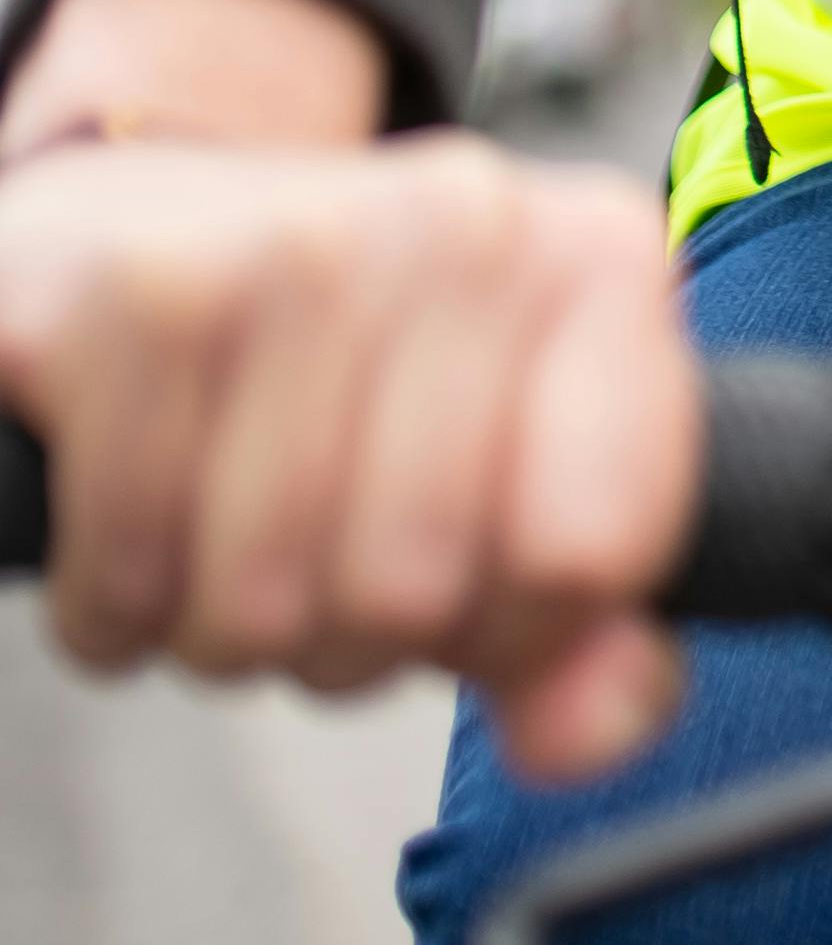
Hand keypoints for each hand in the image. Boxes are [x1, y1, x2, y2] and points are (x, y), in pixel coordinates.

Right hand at [0, 120, 701, 783]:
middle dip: (351, 638)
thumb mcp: (501, 487)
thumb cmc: (348, 379)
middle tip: (326, 562)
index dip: (518, 630)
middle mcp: (466, 223)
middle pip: (413, 591)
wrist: (142, 230)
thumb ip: (585, 626)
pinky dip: (116, 606)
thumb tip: (601, 721)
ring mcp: (299, 244)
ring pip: (266, 599)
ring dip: (228, 630)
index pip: (592, 548)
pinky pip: (130, 573)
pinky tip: (141, 524)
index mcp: (593, 260)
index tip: (477, 593)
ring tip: (232, 537)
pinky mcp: (139, 297)